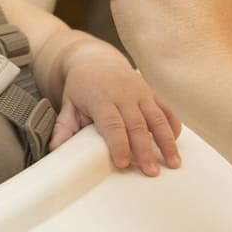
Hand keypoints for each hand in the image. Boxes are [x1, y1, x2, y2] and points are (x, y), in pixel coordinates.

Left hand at [51, 43, 181, 175]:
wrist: (95, 59)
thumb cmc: (81, 86)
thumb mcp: (68, 103)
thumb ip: (63, 127)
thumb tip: (56, 150)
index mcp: (101, 97)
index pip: (112, 124)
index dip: (118, 144)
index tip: (123, 163)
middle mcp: (123, 94)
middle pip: (137, 124)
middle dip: (145, 150)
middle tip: (151, 172)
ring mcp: (140, 92)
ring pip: (157, 118)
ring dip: (167, 141)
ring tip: (173, 163)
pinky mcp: (151, 92)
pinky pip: (166, 109)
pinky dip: (173, 126)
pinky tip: (175, 143)